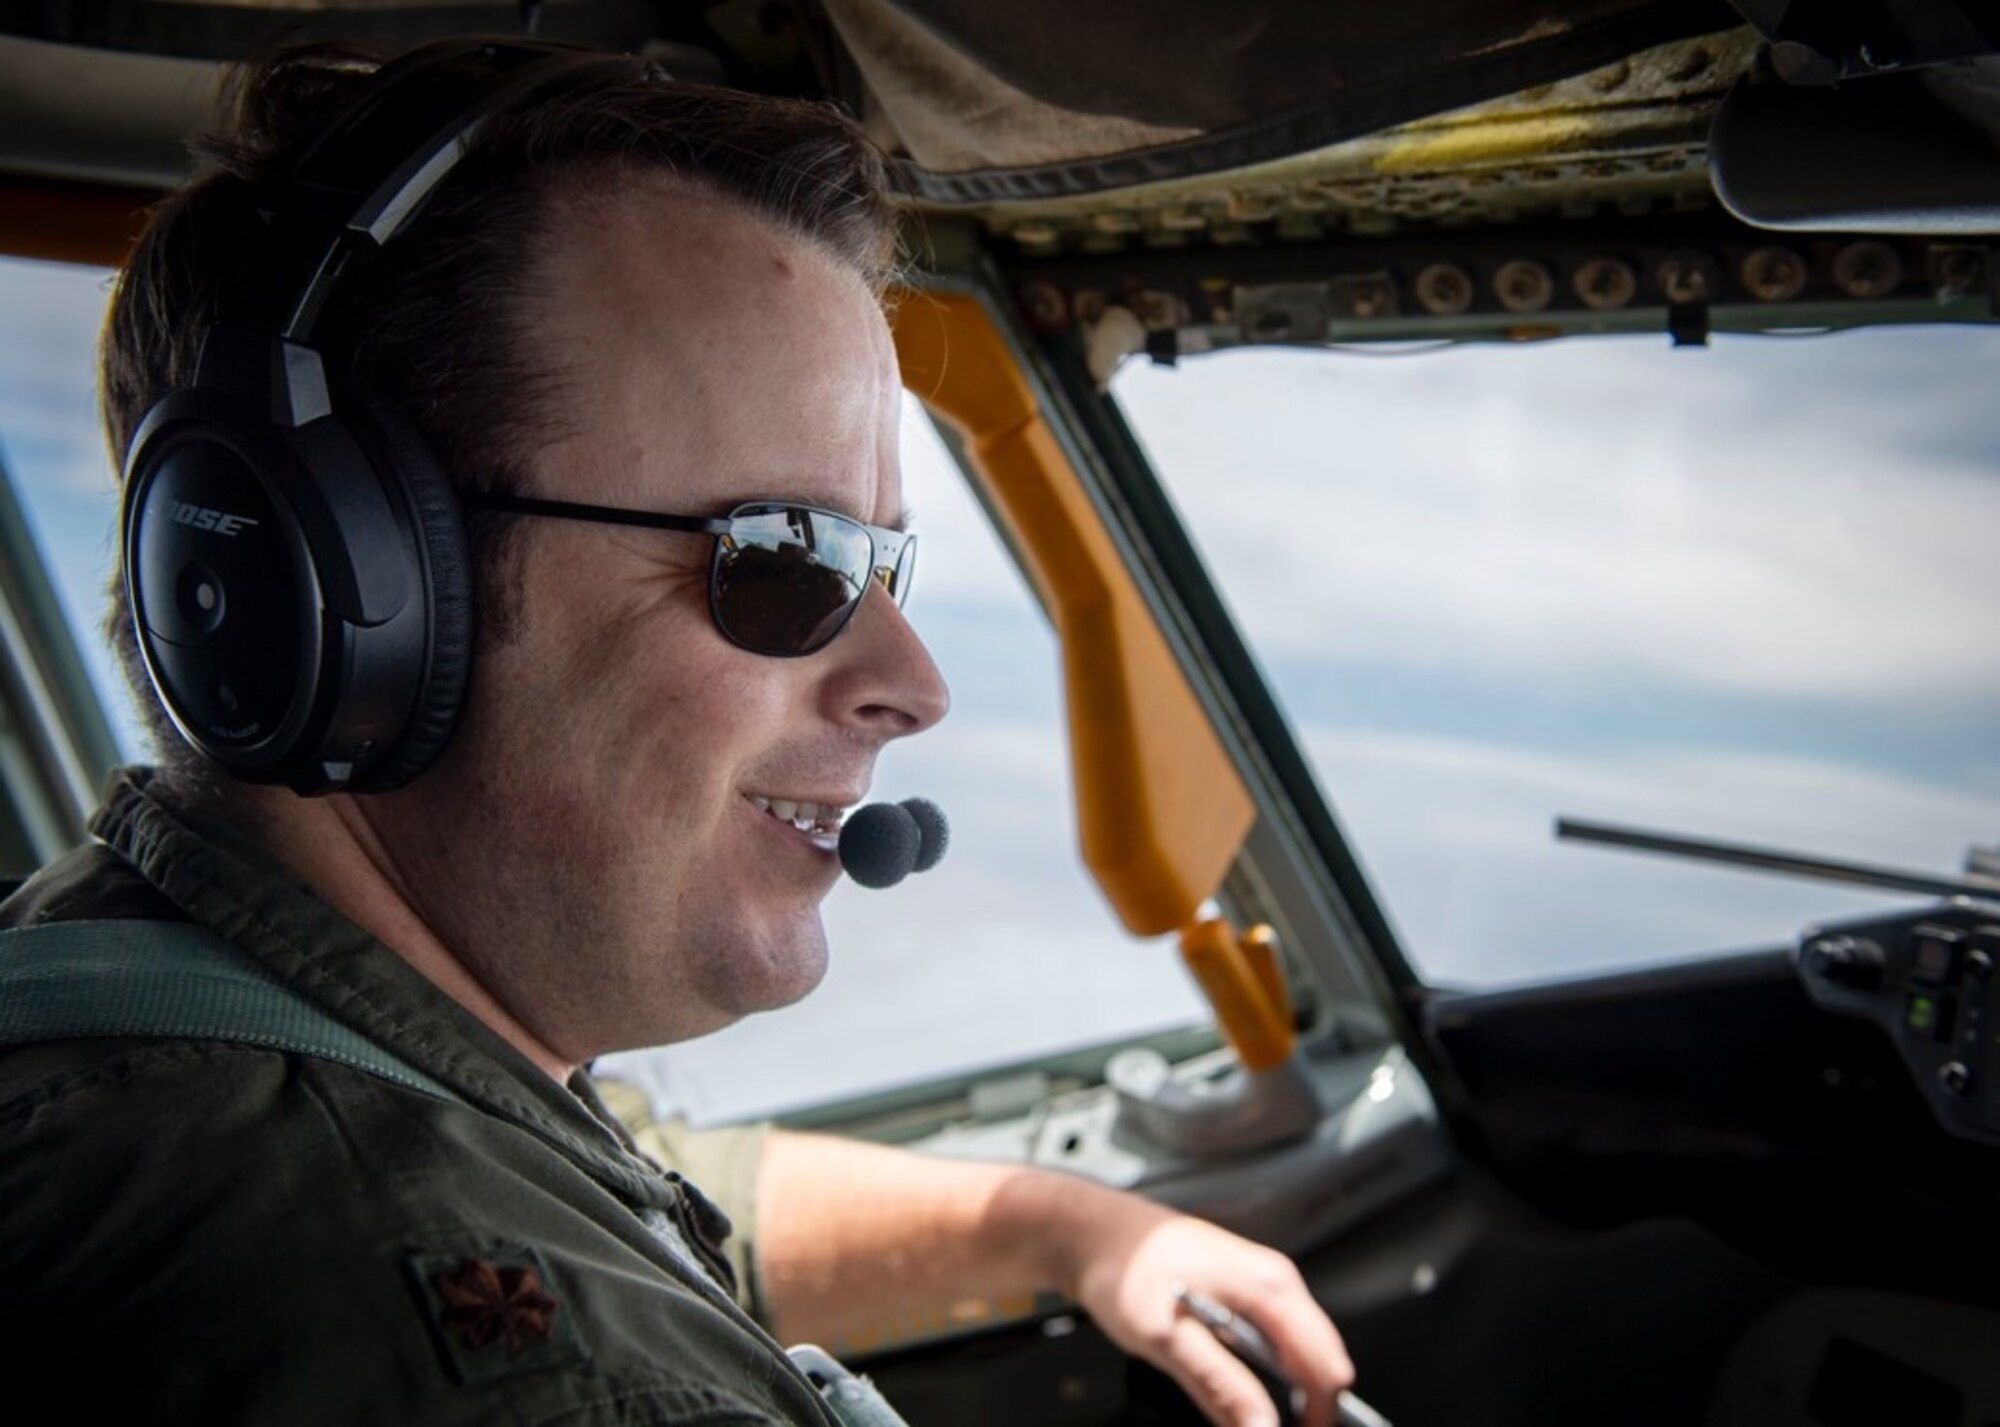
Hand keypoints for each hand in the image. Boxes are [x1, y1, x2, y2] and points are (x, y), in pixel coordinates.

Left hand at [1065, 1196, 1354, 1426]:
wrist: (1093, 1232)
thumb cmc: (1124, 1268)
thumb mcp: (1168, 1338)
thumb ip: (1221, 1387)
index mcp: (1269, 1287)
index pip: (1326, 1367)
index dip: (1318, 1415)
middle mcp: (1274, 1280)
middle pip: (1318, 1359)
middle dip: (1307, 1406)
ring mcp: (1260, 1283)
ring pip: (1297, 1352)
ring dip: (1287, 1390)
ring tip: (1252, 1416)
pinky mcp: (1243, 1291)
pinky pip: (1274, 1341)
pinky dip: (1268, 1372)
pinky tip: (1239, 1385)